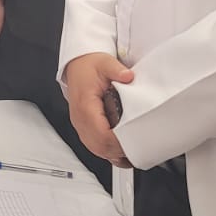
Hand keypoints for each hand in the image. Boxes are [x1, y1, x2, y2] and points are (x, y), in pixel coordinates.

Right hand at [64, 53, 134, 167]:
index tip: (133, 141)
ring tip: (132, 152)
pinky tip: (121, 151)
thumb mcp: (104, 63)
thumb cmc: (89, 67)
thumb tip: (128, 76)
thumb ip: (116, 70)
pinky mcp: (85, 127)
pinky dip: (109, 151)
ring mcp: (81, 125)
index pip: (101, 134)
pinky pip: (95, 146)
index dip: (118, 142)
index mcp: (85, 105)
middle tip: (138, 149)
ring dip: (114, 153)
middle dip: (119, 151)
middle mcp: (80, 118)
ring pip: (96, 149)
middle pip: (99, 147)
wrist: (78, 66)